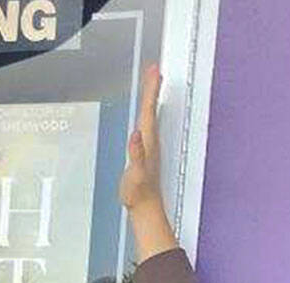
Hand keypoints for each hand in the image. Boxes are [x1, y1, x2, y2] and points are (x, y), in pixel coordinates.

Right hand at [119, 63, 163, 211]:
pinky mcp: (146, 150)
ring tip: (152, 82)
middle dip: (152, 87)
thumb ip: (136, 155)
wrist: (145, 206)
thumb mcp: (135, 175)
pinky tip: (144, 110)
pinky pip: (146, 124)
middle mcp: (150, 140)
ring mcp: (149, 144)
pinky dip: (146, 112)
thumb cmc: (138, 193)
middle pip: (151, 108)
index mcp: (147, 142)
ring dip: (151, 97)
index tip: (154, 72)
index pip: (149, 111)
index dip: (150, 91)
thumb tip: (135, 135)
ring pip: (151, 114)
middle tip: (154, 68)